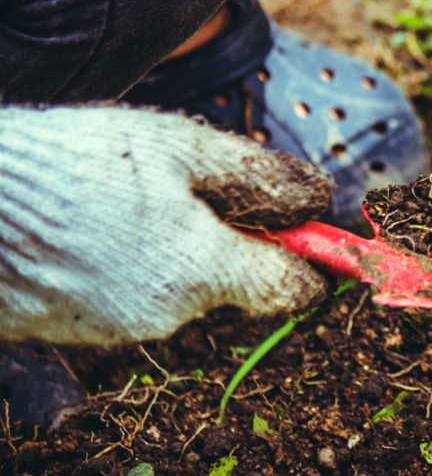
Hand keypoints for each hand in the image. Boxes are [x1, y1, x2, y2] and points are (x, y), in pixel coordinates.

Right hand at [0, 105, 330, 344]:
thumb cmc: (73, 162)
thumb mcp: (180, 147)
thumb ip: (260, 177)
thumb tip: (317, 199)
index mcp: (202, 273)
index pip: (290, 289)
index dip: (306, 253)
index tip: (300, 221)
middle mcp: (164, 316)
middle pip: (229, 280)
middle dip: (225, 235)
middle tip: (181, 179)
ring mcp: (113, 329)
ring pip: (175, 285)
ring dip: (169, 244)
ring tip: (119, 194)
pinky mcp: (70, 329)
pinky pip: (124, 294)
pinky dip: (123, 260)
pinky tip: (88, 219)